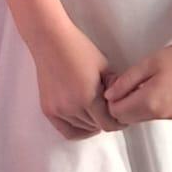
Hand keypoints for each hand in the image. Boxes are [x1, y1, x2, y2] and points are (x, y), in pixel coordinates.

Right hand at [32, 22, 119, 141]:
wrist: (51, 41)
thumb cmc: (79, 49)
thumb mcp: (104, 66)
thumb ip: (115, 87)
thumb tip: (123, 102)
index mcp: (89, 97)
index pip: (108, 124)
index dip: (119, 122)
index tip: (123, 117)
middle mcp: (72, 108)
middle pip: (96, 127)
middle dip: (106, 120)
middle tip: (111, 112)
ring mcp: (58, 110)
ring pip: (82, 129)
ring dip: (92, 124)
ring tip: (97, 112)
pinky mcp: (48, 110)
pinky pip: (66, 131)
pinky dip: (78, 130)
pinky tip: (85, 122)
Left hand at [103, 33, 171, 125]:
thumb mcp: (149, 63)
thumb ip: (126, 80)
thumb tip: (109, 94)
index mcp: (149, 102)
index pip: (116, 112)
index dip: (111, 98)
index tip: (115, 82)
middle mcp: (158, 114)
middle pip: (126, 119)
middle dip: (120, 104)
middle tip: (124, 82)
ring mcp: (168, 115)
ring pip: (139, 117)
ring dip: (132, 104)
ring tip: (139, 82)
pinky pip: (152, 114)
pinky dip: (145, 104)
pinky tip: (152, 86)